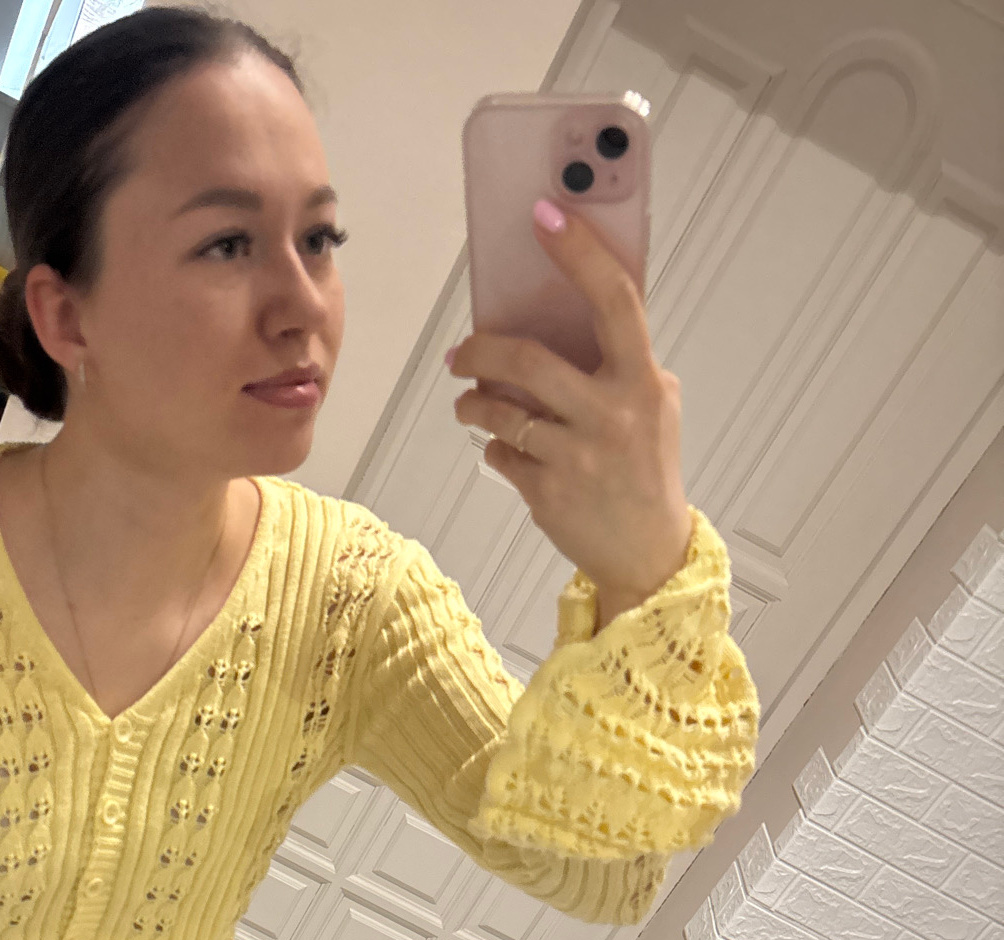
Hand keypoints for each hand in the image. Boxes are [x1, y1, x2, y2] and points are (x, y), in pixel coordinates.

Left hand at [449, 198, 691, 624]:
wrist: (648, 551)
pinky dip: (496, 447)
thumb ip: (619, 362)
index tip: (546, 213)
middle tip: (461, 352)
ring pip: (500, 411)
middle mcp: (611, 415)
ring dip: (474, 403)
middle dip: (482, 349)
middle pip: (529, 361)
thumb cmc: (646, 468)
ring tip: (469, 402)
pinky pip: (501, 453)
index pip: (613, 300)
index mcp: (642, 381)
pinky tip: (505, 449)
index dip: (579, 252)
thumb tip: (567, 313)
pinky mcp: (546, 492)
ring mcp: (576, 456)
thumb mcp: (653, 405)